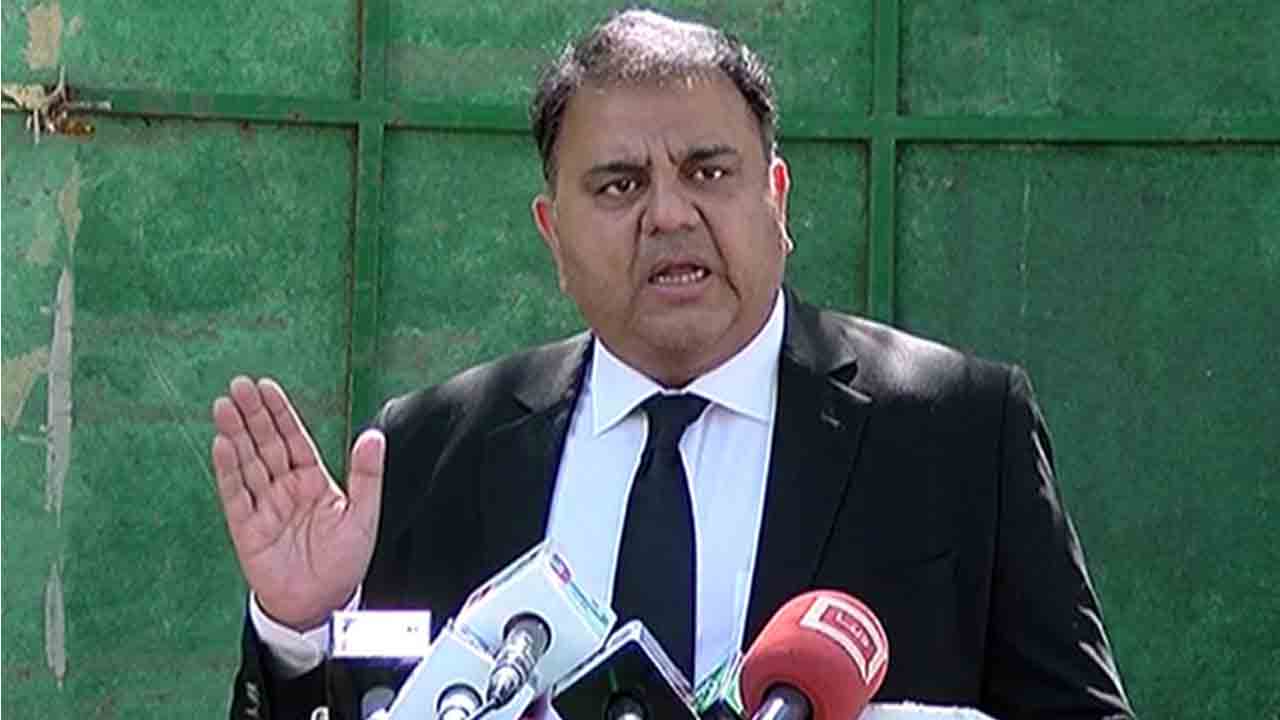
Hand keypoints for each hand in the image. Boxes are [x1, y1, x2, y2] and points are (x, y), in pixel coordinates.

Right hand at [211, 376, 384, 630]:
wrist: (322, 603)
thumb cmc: (343, 562)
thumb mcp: (364, 514)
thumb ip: (367, 475)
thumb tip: (373, 437)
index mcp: (312, 481)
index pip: (293, 439)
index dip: (280, 413)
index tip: (266, 387)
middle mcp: (285, 489)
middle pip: (265, 444)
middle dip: (252, 414)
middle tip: (239, 385)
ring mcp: (264, 506)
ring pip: (247, 463)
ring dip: (235, 434)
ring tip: (224, 406)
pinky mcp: (247, 528)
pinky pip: (235, 494)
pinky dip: (228, 470)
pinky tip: (221, 446)